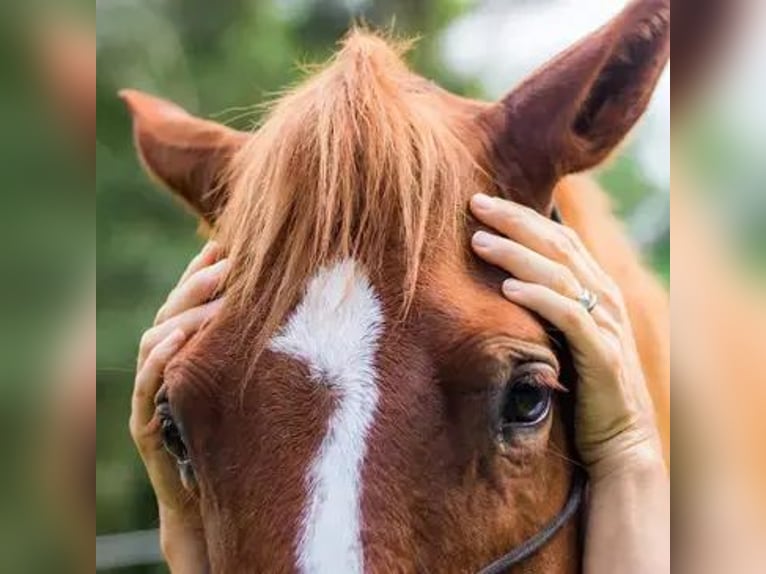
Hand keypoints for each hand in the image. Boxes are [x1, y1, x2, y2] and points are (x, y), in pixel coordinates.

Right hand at [129, 241, 226, 570]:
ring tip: (218, 293)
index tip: (228, 243)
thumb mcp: (250, 379)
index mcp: (188, 351)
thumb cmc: (238, 431)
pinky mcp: (145, 424)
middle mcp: (165, 365)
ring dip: (186, 313)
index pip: (189, 299)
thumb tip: (298, 303)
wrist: (217, 495)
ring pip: (156, 339)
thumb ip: (257, 344)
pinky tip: (180, 337)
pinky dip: (159, 358)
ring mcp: (151, 392)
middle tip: (230, 260)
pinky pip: (144, 386)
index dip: (203, 268)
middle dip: (199, 282)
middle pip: (172, 310)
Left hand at [469, 194, 662, 480]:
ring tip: (479, 242)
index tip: (482, 202)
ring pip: (559, 274)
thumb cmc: (584, 386)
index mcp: (594, 289)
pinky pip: (568, 317)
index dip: (522, 216)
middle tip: (475, 204)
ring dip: (517, 254)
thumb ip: (544, 306)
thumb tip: (501, 280)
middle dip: (515, 221)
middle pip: (557, 245)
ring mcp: (605, 325)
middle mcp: (603, 298)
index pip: (558, 237)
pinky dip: (538, 298)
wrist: (621, 440)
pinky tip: (508, 288)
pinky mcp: (602, 355)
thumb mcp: (563, 336)